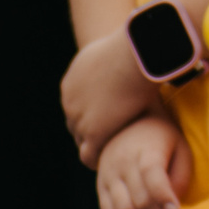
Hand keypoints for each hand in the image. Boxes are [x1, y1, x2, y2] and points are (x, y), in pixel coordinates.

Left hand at [62, 31, 156, 166]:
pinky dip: (97, 160)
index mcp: (72, 82)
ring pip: (82, 140)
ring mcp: (79, 117)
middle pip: (76, 125)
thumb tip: (136, 48)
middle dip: (91, 132)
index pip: (76, 108)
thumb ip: (116, 59)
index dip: (91, 116)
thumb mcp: (116, 51)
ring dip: (96, 145)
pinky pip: (88, 155)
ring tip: (113, 152)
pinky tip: (111, 162)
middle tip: (111, 140)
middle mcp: (70, 100)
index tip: (107, 122)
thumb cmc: (136, 47)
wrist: (137, 52)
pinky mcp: (93, 132)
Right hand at [97, 111, 192, 208]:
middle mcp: (123, 162)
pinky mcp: (100, 187)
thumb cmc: (162, 138)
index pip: (152, 175)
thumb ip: (180, 178)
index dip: (164, 198)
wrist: (128, 123)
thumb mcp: (180, 148)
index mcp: (147, 149)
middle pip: (139, 201)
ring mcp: (108, 175)